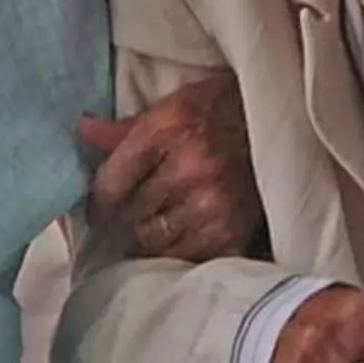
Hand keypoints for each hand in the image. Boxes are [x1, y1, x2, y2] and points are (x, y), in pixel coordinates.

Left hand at [82, 72, 261, 260]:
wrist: (282, 123)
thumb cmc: (221, 110)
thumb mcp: (173, 105)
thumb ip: (125, 128)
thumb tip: (81, 132)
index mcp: (168, 129)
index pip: (111, 182)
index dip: (96, 203)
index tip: (97, 211)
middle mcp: (189, 168)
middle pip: (130, 215)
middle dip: (121, 221)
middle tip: (120, 223)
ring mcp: (212, 204)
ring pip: (153, 241)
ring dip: (145, 241)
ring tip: (145, 234)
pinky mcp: (232, 231)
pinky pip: (186, 257)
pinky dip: (177, 253)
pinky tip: (175, 244)